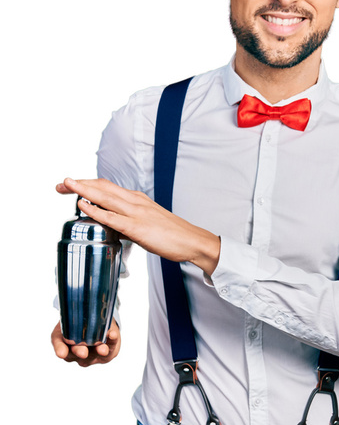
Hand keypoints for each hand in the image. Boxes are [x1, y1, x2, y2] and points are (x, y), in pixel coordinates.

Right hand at [51, 319, 120, 366]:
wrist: (98, 320)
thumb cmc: (81, 318)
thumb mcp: (74, 313)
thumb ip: (74, 314)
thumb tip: (84, 308)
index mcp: (63, 340)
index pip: (59, 346)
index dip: (60, 350)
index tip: (61, 353)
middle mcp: (75, 353)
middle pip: (76, 353)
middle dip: (80, 352)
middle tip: (83, 352)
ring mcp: (90, 356)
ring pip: (94, 356)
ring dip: (100, 350)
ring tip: (103, 348)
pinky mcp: (106, 354)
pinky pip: (110, 350)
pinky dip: (113, 342)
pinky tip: (113, 335)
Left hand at [56, 178, 220, 274]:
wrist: (192, 241)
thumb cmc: (172, 234)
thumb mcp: (147, 221)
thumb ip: (128, 220)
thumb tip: (111, 224)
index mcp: (137, 199)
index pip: (107, 186)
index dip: (87, 184)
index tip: (71, 185)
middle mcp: (134, 201)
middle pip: (102, 187)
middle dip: (80, 184)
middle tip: (61, 183)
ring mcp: (136, 213)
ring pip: (104, 197)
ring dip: (83, 190)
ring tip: (67, 185)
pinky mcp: (137, 227)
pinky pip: (111, 217)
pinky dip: (95, 210)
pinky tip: (83, 206)